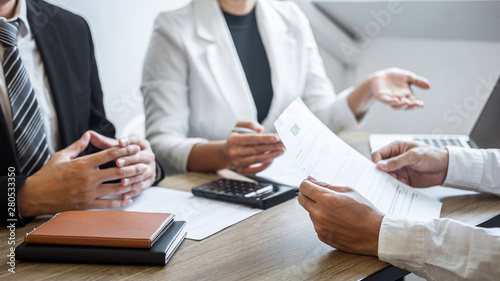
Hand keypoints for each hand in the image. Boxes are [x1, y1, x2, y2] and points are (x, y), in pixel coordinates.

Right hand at [18, 131, 148, 216]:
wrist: (35, 195)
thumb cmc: (47, 174)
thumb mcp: (61, 156)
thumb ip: (78, 145)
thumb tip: (89, 134)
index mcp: (83, 163)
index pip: (109, 155)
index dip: (124, 150)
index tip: (135, 147)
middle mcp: (88, 178)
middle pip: (117, 172)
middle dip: (133, 167)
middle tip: (144, 164)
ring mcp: (88, 192)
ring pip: (116, 188)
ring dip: (131, 184)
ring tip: (141, 180)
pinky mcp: (86, 205)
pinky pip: (107, 204)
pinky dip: (120, 202)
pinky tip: (129, 199)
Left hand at [89, 131, 156, 197]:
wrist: (139, 165)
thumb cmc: (122, 154)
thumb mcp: (116, 147)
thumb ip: (104, 142)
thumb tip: (89, 134)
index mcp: (142, 144)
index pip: (136, 141)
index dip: (128, 142)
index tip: (119, 142)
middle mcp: (149, 156)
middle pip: (139, 157)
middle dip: (129, 160)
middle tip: (117, 162)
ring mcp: (151, 168)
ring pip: (142, 173)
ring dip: (132, 178)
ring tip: (122, 181)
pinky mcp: (150, 180)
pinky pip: (142, 187)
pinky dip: (133, 191)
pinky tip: (124, 196)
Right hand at [225, 121, 283, 174]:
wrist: (226, 152)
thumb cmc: (236, 138)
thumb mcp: (239, 126)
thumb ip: (250, 124)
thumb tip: (261, 130)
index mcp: (234, 140)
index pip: (252, 139)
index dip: (264, 139)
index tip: (275, 138)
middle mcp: (234, 152)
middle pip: (256, 149)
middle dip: (271, 147)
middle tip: (282, 144)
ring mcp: (237, 163)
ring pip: (257, 160)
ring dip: (271, 155)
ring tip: (281, 151)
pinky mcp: (241, 171)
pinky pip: (255, 170)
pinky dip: (264, 166)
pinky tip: (272, 159)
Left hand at [298, 178, 382, 255]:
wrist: (376, 234)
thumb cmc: (365, 212)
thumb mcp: (348, 191)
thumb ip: (326, 185)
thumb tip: (310, 179)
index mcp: (326, 200)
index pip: (303, 187)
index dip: (307, 184)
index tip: (312, 185)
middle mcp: (320, 214)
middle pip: (301, 199)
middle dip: (308, 194)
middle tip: (321, 195)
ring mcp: (320, 227)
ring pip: (309, 212)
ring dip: (317, 208)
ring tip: (335, 211)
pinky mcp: (322, 236)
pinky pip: (316, 224)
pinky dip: (322, 221)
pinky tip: (336, 221)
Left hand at [370, 67, 429, 109]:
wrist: (380, 76)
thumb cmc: (394, 77)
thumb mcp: (408, 77)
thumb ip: (417, 81)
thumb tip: (429, 86)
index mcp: (406, 95)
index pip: (413, 101)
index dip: (417, 104)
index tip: (421, 104)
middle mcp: (399, 99)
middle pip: (406, 105)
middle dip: (411, 105)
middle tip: (416, 104)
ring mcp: (390, 99)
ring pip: (396, 105)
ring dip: (401, 105)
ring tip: (407, 103)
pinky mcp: (381, 97)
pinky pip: (386, 100)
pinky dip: (390, 101)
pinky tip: (395, 100)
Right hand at [372, 141, 448, 186]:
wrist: (445, 169)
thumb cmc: (432, 156)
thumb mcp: (413, 156)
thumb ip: (396, 161)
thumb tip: (380, 165)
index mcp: (395, 148)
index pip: (378, 154)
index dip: (377, 162)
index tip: (380, 169)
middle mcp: (395, 159)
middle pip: (380, 167)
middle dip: (382, 173)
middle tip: (388, 177)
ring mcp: (399, 170)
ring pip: (386, 176)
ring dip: (389, 180)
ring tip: (397, 181)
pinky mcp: (404, 179)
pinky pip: (394, 184)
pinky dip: (395, 186)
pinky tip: (402, 185)